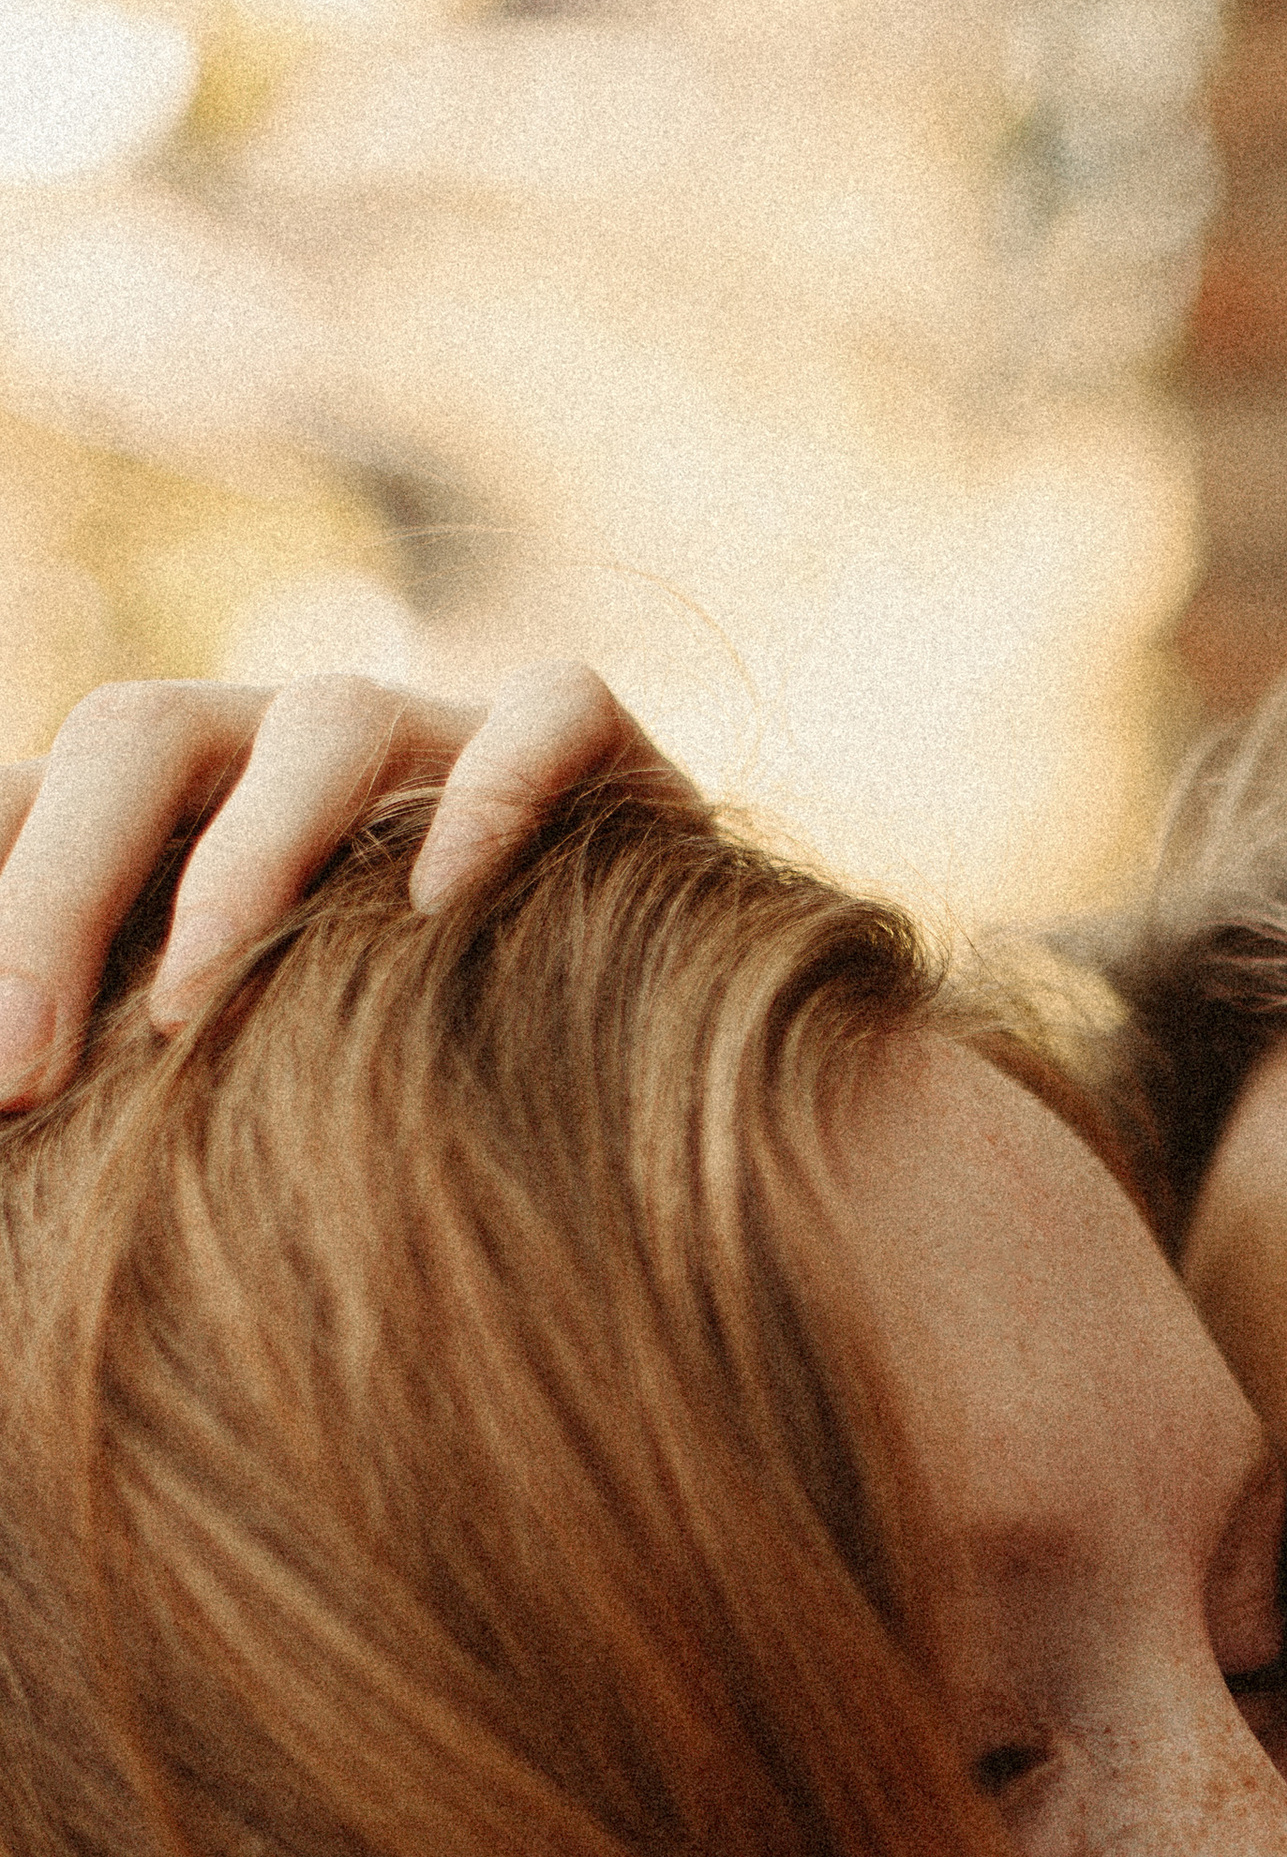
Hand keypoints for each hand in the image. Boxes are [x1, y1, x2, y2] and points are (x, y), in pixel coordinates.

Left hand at [0, 661, 688, 1105]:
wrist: (653, 1117)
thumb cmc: (400, 1144)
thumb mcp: (215, 1123)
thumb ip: (94, 1097)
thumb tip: (3, 1114)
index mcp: (177, 828)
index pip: (28, 799)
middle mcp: (292, 766)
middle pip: (140, 738)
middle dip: (50, 903)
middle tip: (10, 1078)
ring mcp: (448, 752)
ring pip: (331, 719)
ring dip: (247, 859)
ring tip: (188, 1015)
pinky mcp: (610, 767)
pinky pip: (556, 713)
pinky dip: (497, 788)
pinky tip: (437, 904)